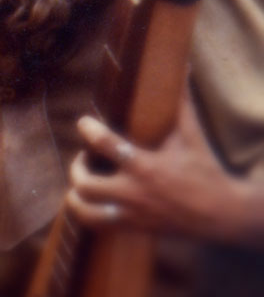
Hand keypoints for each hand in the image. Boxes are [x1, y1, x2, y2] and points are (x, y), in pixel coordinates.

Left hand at [66, 91, 254, 244]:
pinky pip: (96, 225)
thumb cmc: (205, 170)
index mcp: (146, 165)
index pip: (106, 144)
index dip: (88, 130)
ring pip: (84, 210)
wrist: (222, 215)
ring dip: (74, 195)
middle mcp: (134, 191)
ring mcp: (131, 213)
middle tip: (83, 158)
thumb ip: (180, 105)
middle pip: (84, 184)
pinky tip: (88, 200)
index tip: (83, 122)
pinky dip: (83, 213)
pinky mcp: (132, 227)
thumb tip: (183, 69)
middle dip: (75, 167)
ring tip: (80, 183)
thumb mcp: (192, 137)